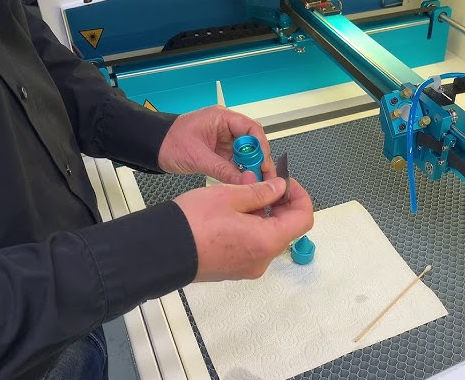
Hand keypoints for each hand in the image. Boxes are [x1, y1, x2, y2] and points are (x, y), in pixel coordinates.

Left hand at [158, 106, 275, 183]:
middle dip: (259, 160)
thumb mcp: (198, 157)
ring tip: (255, 182)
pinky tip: (243, 181)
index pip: (251, 128)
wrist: (152, 147)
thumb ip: (223, 170)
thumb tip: (245, 181)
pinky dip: (240, 172)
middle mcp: (226, 127)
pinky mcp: (220, 152)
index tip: (263, 164)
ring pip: (246, 153)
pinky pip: (236, 162)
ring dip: (251, 167)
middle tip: (263, 177)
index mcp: (221, 118)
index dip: (261, 147)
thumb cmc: (169, 142)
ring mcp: (224, 140)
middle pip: (252, 142)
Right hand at [173, 177, 313, 280]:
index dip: (298, 196)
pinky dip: (249, 227)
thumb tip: (279, 188)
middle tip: (260, 182)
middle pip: (286, 228)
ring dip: (262, 213)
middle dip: (277, 202)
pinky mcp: (233, 268)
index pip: (303, 218)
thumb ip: (261, 191)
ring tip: (241, 192)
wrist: (161, 250)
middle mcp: (262, 259)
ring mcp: (247, 267)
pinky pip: (251, 245)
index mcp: (267, 241)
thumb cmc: (192, 223)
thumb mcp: (230, 195)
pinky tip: (231, 211)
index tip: (285, 182)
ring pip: (267, 236)